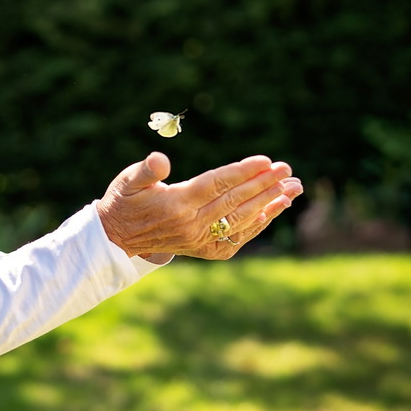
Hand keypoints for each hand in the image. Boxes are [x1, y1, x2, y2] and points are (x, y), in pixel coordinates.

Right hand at [95, 152, 302, 259]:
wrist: (117, 238)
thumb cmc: (124, 200)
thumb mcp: (128, 180)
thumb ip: (146, 170)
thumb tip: (160, 160)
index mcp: (176, 203)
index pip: (217, 184)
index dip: (242, 172)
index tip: (266, 161)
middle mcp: (191, 224)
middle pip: (235, 201)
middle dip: (264, 184)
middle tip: (287, 170)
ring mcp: (200, 240)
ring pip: (241, 220)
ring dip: (270, 204)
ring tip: (293, 189)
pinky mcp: (204, 250)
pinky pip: (237, 237)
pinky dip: (258, 224)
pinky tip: (274, 210)